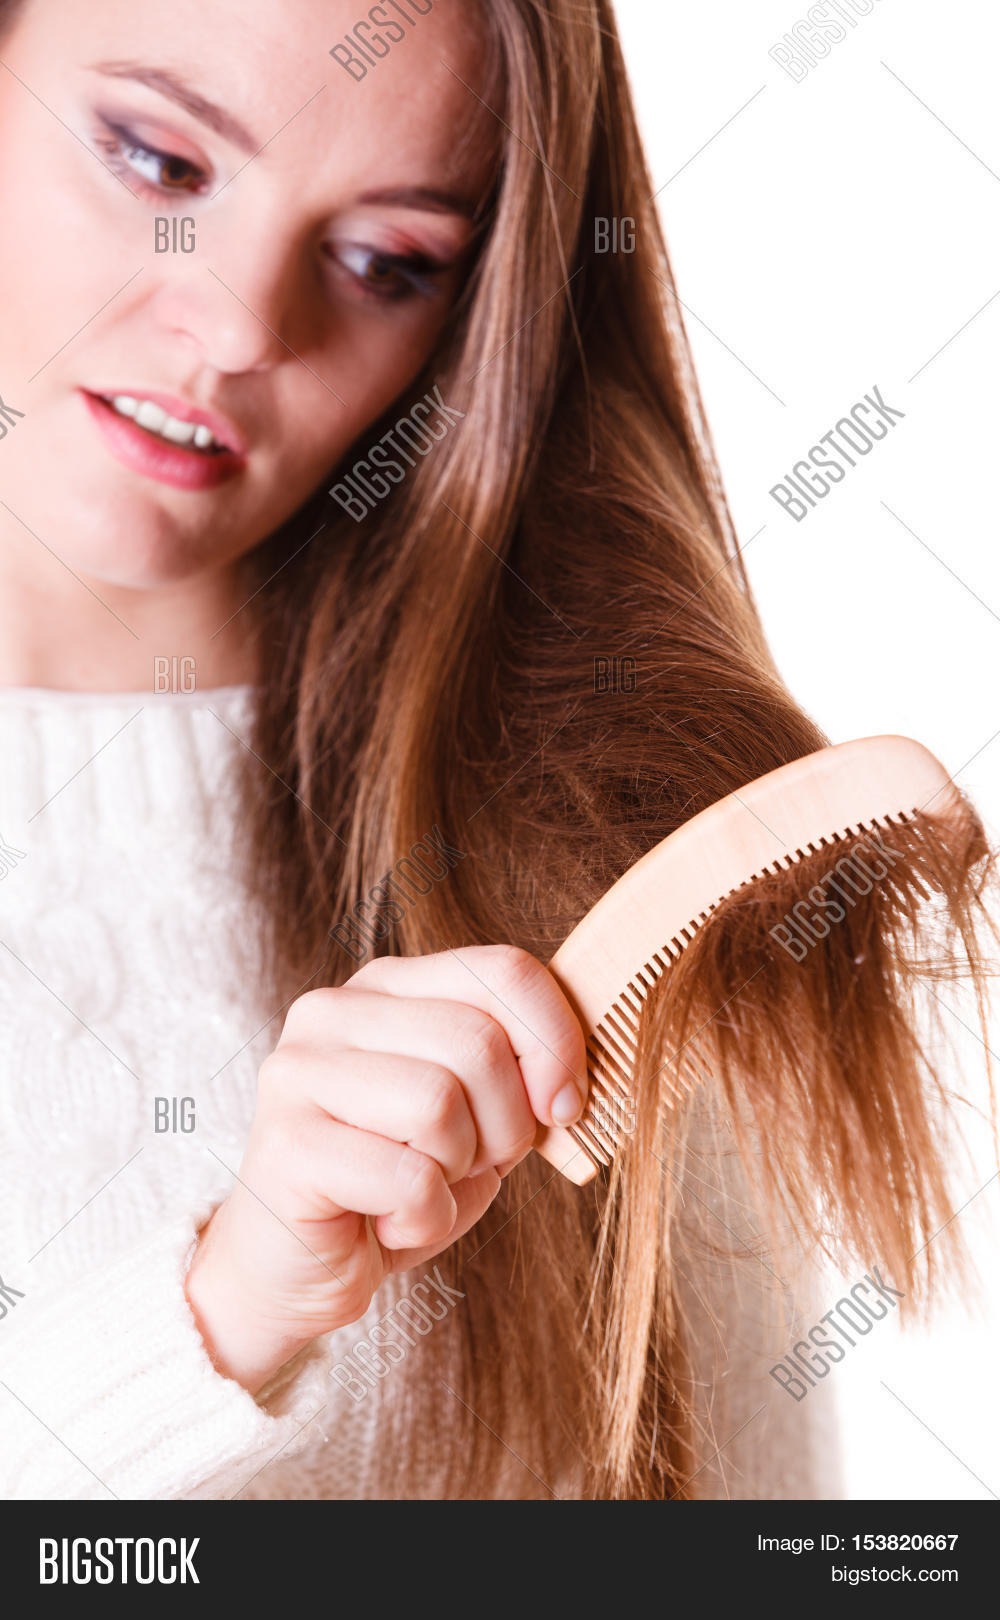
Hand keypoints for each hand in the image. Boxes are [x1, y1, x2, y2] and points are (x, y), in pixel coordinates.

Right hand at [184, 945, 587, 1392]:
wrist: (297, 1271)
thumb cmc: (394, 1186)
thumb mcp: (476, 1116)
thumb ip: (519, 1074)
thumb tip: (569, 1081)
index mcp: (386, 986)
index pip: (502, 970)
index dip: (556, 1042)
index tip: (563, 1108)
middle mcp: (333, 1009)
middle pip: (478, 1042)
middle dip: (506, 1126)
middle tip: (470, 1166)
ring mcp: (299, 1071)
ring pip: (440, 1103)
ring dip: (457, 1172)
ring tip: (421, 1189)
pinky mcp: (286, 1144)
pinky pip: (408, 1178)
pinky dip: (424, 1219)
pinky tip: (386, 1224)